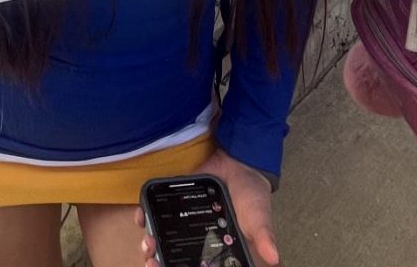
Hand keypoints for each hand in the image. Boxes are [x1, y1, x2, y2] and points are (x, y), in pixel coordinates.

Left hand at [135, 147, 278, 266]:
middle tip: (152, 261)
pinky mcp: (175, 200)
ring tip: (148, 243)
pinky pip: (156, 211)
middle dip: (160, 262)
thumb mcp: (259, 217)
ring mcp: (184, 219)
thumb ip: (264, 237)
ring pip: (162, 238)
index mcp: (216, 250)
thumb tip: (275, 259)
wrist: (239, 159)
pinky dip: (146, 216)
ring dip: (150, 244)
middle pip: (174, 257)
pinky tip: (141, 217)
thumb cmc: (251, 194)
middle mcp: (197, 239)